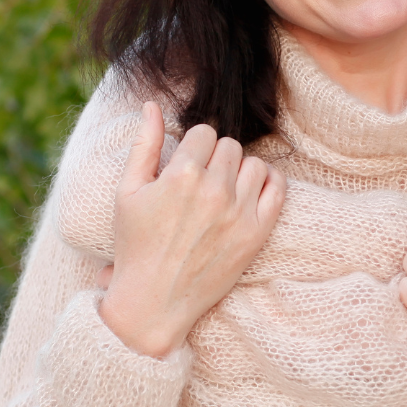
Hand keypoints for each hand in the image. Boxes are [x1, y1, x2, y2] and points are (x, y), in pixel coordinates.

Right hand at [98, 102, 285, 357]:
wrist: (154, 302)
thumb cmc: (135, 245)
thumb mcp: (128, 191)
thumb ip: (145, 144)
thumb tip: (152, 104)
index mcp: (182, 176)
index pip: (204, 132)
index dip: (193, 147)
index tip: (185, 165)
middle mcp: (215, 191)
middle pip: (229, 145)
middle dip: (214, 158)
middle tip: (200, 181)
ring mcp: (240, 213)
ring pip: (254, 163)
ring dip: (239, 171)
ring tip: (222, 190)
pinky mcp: (257, 233)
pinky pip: (279, 187)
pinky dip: (269, 182)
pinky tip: (249, 192)